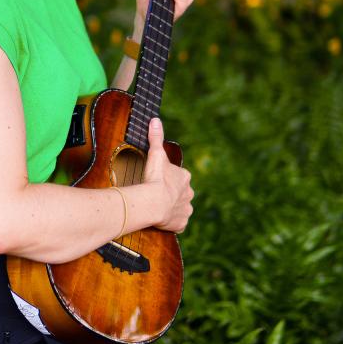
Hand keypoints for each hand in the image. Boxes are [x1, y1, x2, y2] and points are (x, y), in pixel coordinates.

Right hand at [142, 117, 192, 232]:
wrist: (153, 202)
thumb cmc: (154, 178)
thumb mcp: (155, 154)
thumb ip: (156, 137)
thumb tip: (155, 119)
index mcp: (184, 177)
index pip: (178, 176)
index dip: (168, 177)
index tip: (158, 179)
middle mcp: (189, 193)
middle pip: (181, 192)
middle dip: (171, 193)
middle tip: (157, 193)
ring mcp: (186, 209)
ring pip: (181, 207)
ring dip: (172, 208)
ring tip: (158, 208)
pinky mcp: (181, 223)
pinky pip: (178, 223)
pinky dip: (171, 222)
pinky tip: (162, 220)